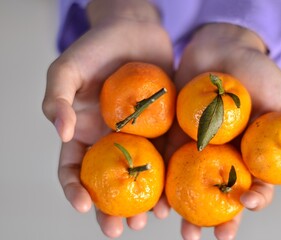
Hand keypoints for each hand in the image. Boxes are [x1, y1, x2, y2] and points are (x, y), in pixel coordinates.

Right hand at [42, 0, 172, 237]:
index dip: (74, 190)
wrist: (136, 30)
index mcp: (85, 132)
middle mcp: (112, 140)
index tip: (83, 206)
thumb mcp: (67, 69)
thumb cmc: (96, 47)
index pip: (74, 169)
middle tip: (120, 229)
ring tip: (151, 218)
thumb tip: (61, 132)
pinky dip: (170, 176)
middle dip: (113, 209)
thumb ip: (57, 99)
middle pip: (110, 182)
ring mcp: (140, 136)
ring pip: (141, 176)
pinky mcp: (165, 127)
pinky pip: (167, 155)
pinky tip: (174, 192)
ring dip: (144, 200)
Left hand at [162, 23, 280, 239]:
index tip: (249, 203)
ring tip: (179, 228)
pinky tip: (159, 202)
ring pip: (191, 186)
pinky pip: (168, 163)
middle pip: (219, 194)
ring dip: (184, 210)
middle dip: (213, 219)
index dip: (255, 198)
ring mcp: (198, 149)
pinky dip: (163, 182)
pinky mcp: (174, 137)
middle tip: (203, 236)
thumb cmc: (258, 72)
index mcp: (251, 155)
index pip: (255, 184)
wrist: (220, 50)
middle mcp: (224, 157)